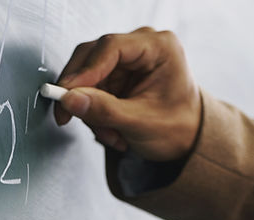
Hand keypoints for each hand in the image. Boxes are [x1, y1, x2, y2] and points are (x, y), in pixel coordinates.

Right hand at [55, 27, 201, 161]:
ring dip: (88, 108)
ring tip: (108, 133)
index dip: (84, 71)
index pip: (110, 47)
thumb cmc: (178, 127)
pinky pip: (87, 88)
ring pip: (84, 75)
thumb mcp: (141, 122)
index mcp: (159, 47)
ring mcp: (126, 59)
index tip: (67, 94)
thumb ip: (104, 110)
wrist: (187, 139)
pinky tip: (109, 128)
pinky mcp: (115, 74)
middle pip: (90, 57)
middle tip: (68, 116)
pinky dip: (92, 111)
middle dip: (79, 91)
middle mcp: (140, 46)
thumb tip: (69, 100)